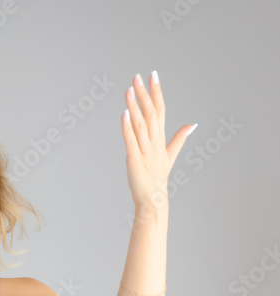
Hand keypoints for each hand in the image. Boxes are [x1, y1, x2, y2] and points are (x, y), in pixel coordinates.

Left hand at [122, 71, 195, 213]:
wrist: (154, 200)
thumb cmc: (158, 178)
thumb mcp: (170, 155)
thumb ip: (180, 138)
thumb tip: (193, 124)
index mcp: (161, 139)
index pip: (161, 109)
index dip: (157, 91)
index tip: (153, 74)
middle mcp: (154, 143)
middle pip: (151, 113)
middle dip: (144, 94)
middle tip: (137, 76)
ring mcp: (145, 151)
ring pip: (140, 124)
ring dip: (134, 106)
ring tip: (129, 89)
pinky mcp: (134, 160)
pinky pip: (131, 141)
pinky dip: (127, 128)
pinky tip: (123, 115)